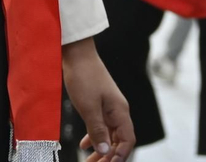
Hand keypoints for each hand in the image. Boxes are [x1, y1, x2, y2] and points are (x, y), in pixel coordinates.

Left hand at [63, 38, 134, 160]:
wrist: (77, 54)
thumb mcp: (89, 107)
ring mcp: (109, 107)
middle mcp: (118, 111)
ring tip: (89, 161)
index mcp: (120, 111)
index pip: (128, 140)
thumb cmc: (84, 77)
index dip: (120, 156)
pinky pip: (101, 126)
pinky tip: (84, 145)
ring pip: (109, 135)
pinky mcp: (99, 104)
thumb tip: (105, 151)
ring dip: (101, 149)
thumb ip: (97, 130)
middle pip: (119, 140)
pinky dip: (94, 137)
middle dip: (109, 156)